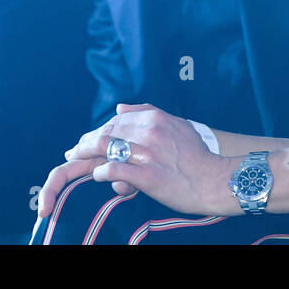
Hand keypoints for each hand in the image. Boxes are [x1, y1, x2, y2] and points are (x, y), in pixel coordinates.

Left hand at [62, 103, 234, 215]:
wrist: (215, 180)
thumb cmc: (197, 155)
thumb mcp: (176, 125)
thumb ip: (147, 113)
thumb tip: (120, 108)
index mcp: (155, 118)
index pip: (116, 121)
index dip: (97, 130)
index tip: (86, 139)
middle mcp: (149, 132)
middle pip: (107, 132)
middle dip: (86, 142)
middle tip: (73, 151)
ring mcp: (147, 154)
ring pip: (106, 148)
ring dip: (86, 155)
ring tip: (75, 161)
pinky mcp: (147, 176)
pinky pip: (114, 170)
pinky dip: (101, 172)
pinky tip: (97, 176)